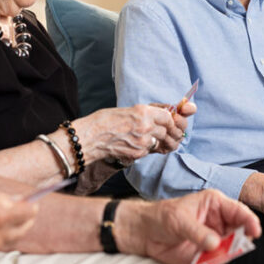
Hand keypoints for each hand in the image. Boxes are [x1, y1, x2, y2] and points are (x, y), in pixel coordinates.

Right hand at [75, 103, 190, 166]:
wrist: (90, 138)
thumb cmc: (105, 121)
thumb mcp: (129, 110)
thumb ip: (147, 113)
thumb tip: (163, 115)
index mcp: (143, 111)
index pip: (168, 117)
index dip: (172, 120)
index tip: (172, 122)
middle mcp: (146, 126)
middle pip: (168, 130)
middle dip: (171, 132)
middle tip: (172, 133)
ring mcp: (143, 141)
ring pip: (161, 141)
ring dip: (163, 141)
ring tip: (159, 140)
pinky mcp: (138, 153)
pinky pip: (150, 150)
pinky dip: (150, 148)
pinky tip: (143, 145)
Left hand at [113, 189, 260, 263]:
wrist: (146, 233)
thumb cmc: (163, 217)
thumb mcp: (179, 221)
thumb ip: (198, 232)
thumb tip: (215, 244)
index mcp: (216, 204)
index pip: (239, 211)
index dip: (249, 221)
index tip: (254, 231)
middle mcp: (219, 221)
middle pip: (240, 232)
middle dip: (238, 242)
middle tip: (231, 247)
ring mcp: (215, 238)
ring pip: (230, 249)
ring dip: (223, 254)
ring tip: (206, 253)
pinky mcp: (208, 254)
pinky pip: (217, 262)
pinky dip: (211, 263)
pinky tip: (198, 258)